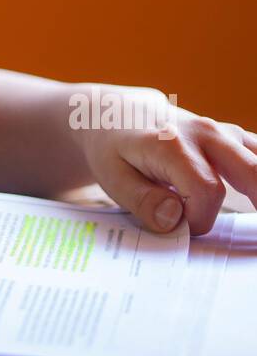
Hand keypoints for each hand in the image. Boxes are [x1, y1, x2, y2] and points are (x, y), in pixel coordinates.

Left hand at [67, 83, 256, 234]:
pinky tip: (256, 196)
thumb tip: (174, 219)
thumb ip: (142, 201)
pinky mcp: (231, 136)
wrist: (117, 115)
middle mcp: (204, 133)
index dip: (199, 219)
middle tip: (254, 240)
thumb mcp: (112, 177)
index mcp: (173, 144)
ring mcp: (222, 132)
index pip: (207, 192)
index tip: (180, 227)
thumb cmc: (114, 148)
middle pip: (252, 173)